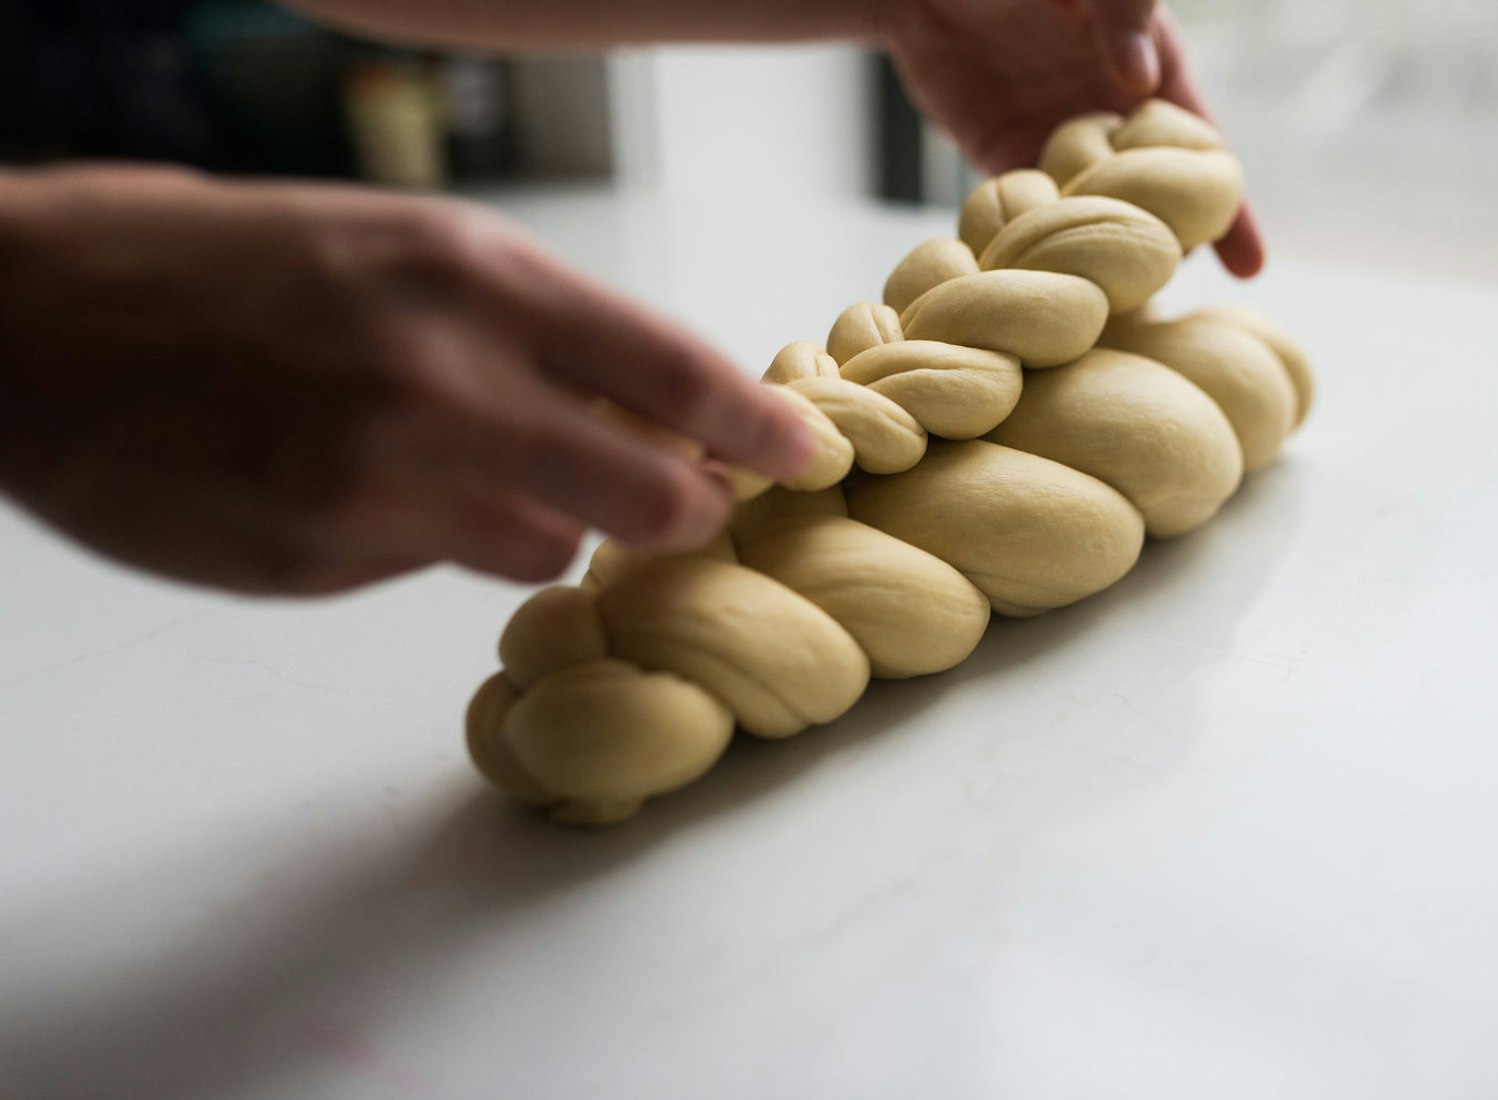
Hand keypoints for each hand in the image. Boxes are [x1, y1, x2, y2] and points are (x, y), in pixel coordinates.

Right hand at [0, 166, 810, 593]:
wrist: (38, 320)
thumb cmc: (231, 264)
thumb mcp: (403, 251)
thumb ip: (531, 331)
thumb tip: (646, 408)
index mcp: (471, 277)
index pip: (673, 370)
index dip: (760, 427)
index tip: (809, 453)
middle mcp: (442, 383)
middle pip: (650, 493)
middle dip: (688, 509)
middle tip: (695, 508)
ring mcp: (380, 484)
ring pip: (549, 547)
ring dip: (542, 519)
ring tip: (459, 465)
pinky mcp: (320, 561)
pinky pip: (438, 570)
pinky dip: (437, 540)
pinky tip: (361, 487)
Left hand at [880, 0, 1264, 276]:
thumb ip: (1123, 13)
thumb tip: (1138, 80)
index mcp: (1150, 74)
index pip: (1201, 154)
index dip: (1230, 211)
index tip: (1250, 268)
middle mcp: (1110, 118)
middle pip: (1153, 203)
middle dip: (1165, 252)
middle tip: (1162, 298)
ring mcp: (1058, 144)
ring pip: (1095, 221)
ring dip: (1105, 266)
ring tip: (1114, 315)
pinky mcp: (1003, 158)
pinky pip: (1032, 214)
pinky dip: (1039, 248)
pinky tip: (1048, 291)